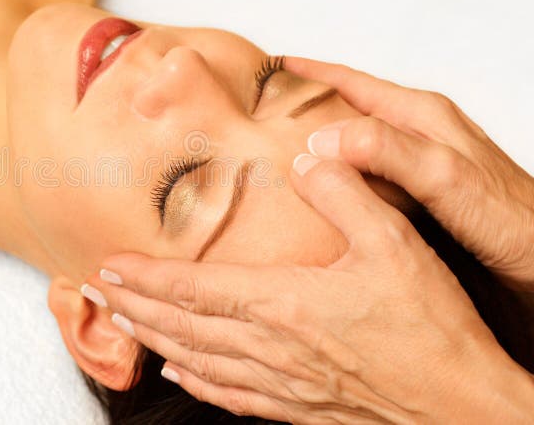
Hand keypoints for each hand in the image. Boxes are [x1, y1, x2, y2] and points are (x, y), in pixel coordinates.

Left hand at [86, 159, 533, 422]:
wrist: (463, 405)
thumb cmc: (431, 330)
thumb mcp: (395, 242)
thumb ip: (346, 194)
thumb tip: (307, 159)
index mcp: (285, 304)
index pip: (194, 289)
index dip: (145, 278)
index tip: (109, 265)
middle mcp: (271, 347)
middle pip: (182, 325)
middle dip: (134, 306)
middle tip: (97, 291)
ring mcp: (280, 382)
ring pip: (196, 360)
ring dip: (153, 339)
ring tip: (121, 323)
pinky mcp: (297, 407)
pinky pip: (230, 395)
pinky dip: (195, 381)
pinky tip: (178, 374)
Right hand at [286, 57, 533, 289]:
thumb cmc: (513, 222)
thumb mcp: (446, 177)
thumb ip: (387, 152)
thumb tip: (320, 140)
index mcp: (422, 116)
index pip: (354, 83)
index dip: (311, 74)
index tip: (270, 67)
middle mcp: (419, 134)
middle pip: (350, 109)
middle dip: (307, 107)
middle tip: (262, 114)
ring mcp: (420, 165)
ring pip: (356, 146)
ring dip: (320, 147)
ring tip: (279, 155)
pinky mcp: (421, 195)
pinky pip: (367, 177)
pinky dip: (339, 179)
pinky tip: (323, 197)